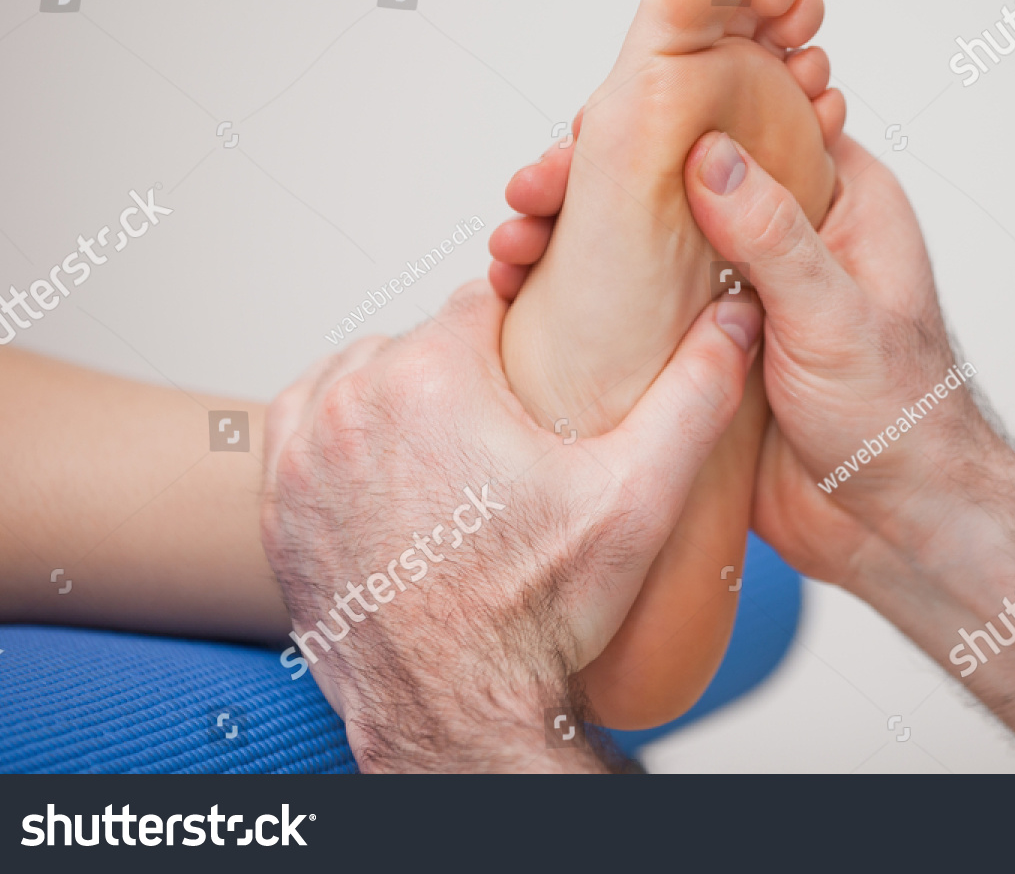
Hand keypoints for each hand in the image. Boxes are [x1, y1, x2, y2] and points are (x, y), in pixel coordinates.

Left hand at [260, 279, 760, 771]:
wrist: (455, 713)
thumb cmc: (534, 615)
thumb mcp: (637, 498)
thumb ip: (693, 394)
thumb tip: (735, 319)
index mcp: (430, 377)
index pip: (480, 301)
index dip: (521, 328)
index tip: (542, 364)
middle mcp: (351, 402)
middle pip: (420, 342)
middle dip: (464, 371)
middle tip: (509, 429)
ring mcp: (303, 454)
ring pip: (359, 376)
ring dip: (399, 393)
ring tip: (454, 446)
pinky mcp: (278, 501)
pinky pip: (304, 422)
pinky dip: (340, 428)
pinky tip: (389, 461)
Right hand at [488, 129, 1000, 590]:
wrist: (891, 525)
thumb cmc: (901, 419)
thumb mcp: (839, 315)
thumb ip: (775, 236)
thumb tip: (707, 154)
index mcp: (837, 200)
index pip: (744, 122)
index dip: (668, 111)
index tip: (599, 119)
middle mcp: (780, 233)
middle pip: (673, 175)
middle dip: (594, 174)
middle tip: (535, 185)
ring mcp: (733, 289)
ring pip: (642, 237)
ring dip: (573, 231)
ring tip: (512, 240)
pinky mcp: (698, 344)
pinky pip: (631, 303)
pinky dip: (578, 291)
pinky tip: (523, 290)